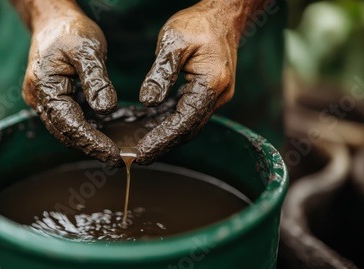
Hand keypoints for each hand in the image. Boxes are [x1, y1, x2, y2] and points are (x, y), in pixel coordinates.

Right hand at [19, 2, 121, 164]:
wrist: (52, 20)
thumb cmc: (69, 30)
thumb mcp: (87, 49)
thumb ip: (96, 79)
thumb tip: (106, 109)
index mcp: (44, 87)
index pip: (69, 124)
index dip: (92, 142)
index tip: (114, 154)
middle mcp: (38, 99)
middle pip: (65, 133)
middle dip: (90, 147)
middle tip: (117, 159)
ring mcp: (43, 101)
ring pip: (65, 129)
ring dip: (87, 141)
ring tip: (112, 151)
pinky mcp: (51, 99)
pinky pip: (67, 120)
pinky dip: (84, 129)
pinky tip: (102, 135)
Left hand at [136, 1, 254, 163]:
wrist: (223, 15)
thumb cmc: (198, 24)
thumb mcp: (174, 42)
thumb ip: (161, 73)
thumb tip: (146, 102)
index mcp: (211, 84)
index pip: (185, 120)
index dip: (163, 139)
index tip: (143, 152)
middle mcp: (218, 95)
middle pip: (189, 129)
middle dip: (164, 145)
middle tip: (140, 158)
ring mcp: (216, 96)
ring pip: (191, 125)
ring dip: (169, 138)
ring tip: (144, 149)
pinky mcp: (209, 93)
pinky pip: (190, 115)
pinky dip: (173, 125)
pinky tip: (155, 130)